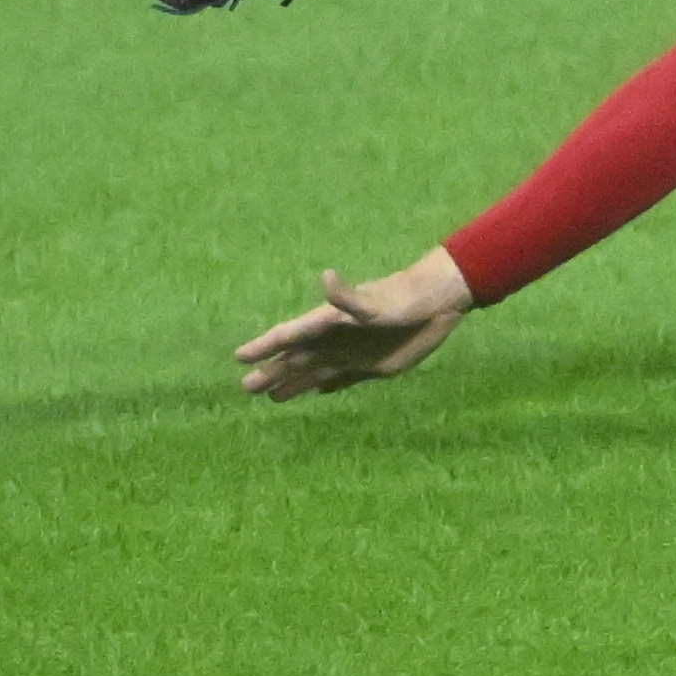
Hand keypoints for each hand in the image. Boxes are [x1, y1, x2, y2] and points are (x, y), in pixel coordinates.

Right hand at [236, 248, 473, 400]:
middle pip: (294, 360)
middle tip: (245, 388)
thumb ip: (347, 297)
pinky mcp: (372, 367)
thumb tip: (325, 277)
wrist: (436, 303)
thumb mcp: (374, 302)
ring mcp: (352, 354)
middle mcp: (334, 341)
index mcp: (328, 324)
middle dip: (269, 373)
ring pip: (314, 373)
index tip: (238, 357)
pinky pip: (342, 379)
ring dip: (292, 384)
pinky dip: (327, 385)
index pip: (288, 337)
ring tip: (271, 398)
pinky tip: (316, 392)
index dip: (263, 347)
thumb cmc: (403, 300)